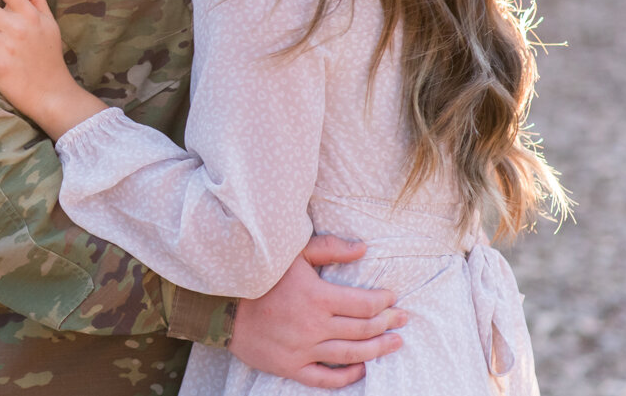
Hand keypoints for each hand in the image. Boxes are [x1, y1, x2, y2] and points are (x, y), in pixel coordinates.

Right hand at [228, 234, 405, 388]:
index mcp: (316, 297)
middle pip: (363, 329)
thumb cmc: (259, 274)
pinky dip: (348, 376)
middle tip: (403, 319)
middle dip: (388, 323)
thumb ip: (329, 248)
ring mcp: (303, 350)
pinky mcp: (291, 367)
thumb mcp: (292, 253)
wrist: (222, 305)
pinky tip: (363, 368)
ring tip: (395, 343)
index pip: (364, 304)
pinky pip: (326, 378)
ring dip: (378, 349)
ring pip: (352, 354)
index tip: (393, 298)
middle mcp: (314, 326)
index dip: (384, 302)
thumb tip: (363, 248)